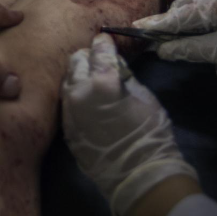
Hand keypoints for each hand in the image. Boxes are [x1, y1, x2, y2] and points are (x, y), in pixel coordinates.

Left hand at [61, 34, 197, 215]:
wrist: (138, 176)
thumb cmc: (150, 135)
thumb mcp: (145, 97)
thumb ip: (125, 77)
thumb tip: (115, 65)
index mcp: (102, 82)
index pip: (99, 50)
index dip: (104, 43)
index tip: (105, 39)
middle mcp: (79, 92)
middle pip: (76, 61)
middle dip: (87, 56)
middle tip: (98, 60)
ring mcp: (69, 112)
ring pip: (67, 80)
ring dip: (78, 75)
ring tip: (90, 78)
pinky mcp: (67, 129)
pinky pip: (66, 103)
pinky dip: (75, 96)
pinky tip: (85, 98)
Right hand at [134, 0, 216, 69]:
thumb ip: (188, 49)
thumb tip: (160, 50)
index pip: (180, 14)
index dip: (157, 24)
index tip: (135, 28)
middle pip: (182, 5)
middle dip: (168, 21)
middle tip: (154, 40)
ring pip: (190, 2)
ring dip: (181, 17)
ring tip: (173, 35)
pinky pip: (201, 1)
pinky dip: (193, 13)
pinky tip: (193, 25)